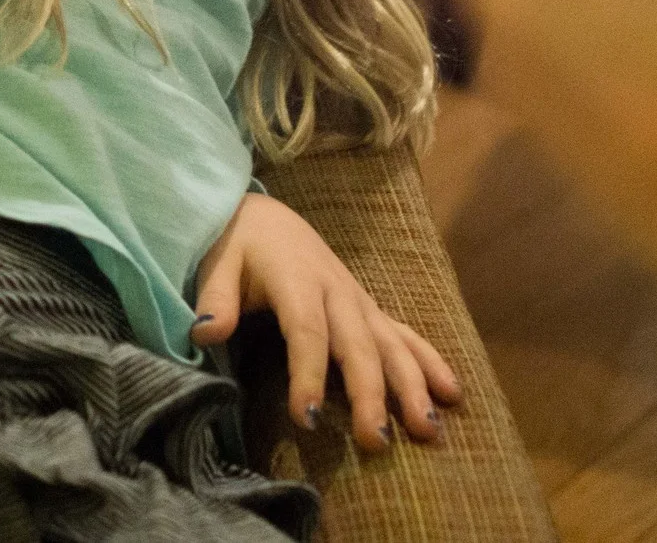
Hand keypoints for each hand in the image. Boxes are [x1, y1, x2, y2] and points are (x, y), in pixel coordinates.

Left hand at [191, 192, 461, 449]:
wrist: (264, 216)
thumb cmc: (236, 244)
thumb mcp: (216, 262)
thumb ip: (214, 298)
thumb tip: (204, 333)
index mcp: (295, 279)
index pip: (306, 331)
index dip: (308, 374)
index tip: (306, 417)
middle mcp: (335, 290)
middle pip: (357, 346)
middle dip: (370, 395)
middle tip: (376, 442)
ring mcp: (357, 300)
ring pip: (391, 344)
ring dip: (412, 386)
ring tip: (426, 429)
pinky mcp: (368, 308)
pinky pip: (405, 334)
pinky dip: (430, 362)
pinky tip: (452, 394)